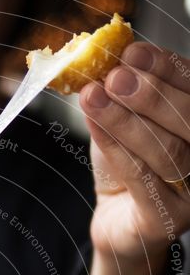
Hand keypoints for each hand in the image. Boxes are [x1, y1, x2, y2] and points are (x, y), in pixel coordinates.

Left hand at [80, 42, 189, 274]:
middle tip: (114, 76)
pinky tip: (95, 126)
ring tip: (94, 97)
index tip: (132, 52)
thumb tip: (109, 56)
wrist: (117, 222)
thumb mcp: (129, 120)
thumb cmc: (128, 167)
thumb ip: (128, 91)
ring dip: (125, 120)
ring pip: (164, 150)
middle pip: (188, 119)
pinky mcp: (169, 220)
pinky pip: (142, 179)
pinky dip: (116, 149)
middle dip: (149, 94)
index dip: (166, 68)